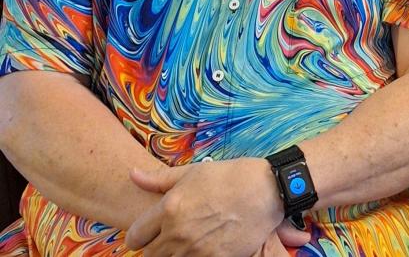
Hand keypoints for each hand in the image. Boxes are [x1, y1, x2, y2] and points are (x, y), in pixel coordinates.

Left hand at [124, 159, 307, 256]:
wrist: (266, 190)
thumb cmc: (229, 176)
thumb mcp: (194, 171)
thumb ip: (159, 178)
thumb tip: (132, 174)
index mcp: (169, 208)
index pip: (135, 236)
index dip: (137, 236)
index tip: (145, 233)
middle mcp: (177, 232)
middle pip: (149, 255)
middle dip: (153, 247)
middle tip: (166, 237)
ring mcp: (195, 250)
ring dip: (172, 254)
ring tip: (185, 241)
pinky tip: (201, 246)